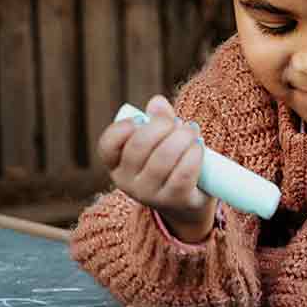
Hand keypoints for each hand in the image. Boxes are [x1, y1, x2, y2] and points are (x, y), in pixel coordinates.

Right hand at [97, 94, 215, 242]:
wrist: (186, 204)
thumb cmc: (169, 166)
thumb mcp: (159, 143)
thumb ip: (156, 120)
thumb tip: (157, 102)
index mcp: (117, 165)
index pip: (107, 146)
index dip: (121, 128)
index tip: (140, 120)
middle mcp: (128, 182)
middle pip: (139, 146)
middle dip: (162, 126)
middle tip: (177, 122)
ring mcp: (150, 194)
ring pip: (163, 158)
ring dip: (182, 138)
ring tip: (191, 132)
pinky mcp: (174, 200)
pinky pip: (183, 173)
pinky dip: (194, 154)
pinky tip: (198, 147)